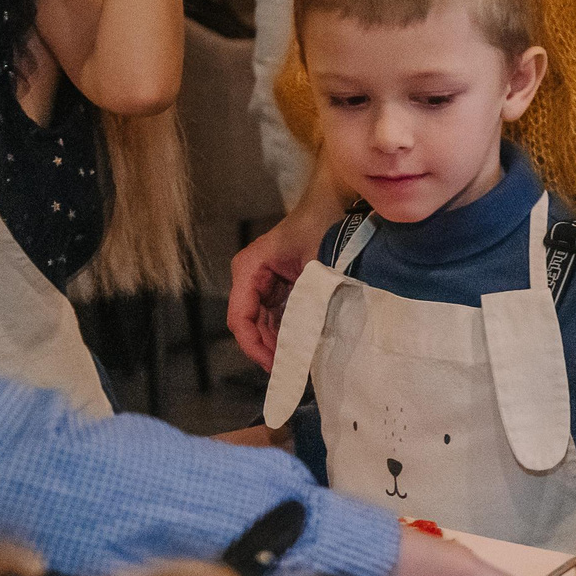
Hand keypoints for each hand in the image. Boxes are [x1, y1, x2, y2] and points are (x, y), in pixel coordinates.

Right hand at [229, 190, 340, 367]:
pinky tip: (303, 345)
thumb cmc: (321, 225)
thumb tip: (305, 337)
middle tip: (289, 372)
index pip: (240, 318)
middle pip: (250, 324)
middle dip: (268, 349)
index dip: (254, 346)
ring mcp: (264, 282)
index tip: (273, 366)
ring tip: (298, 363)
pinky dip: (288, 330)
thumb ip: (307, 299)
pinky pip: (278, 315)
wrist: (335, 204)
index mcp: (248, 269)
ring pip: (264, 323)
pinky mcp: (280, 285)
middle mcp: (251, 276)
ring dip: (279, 342)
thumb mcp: (314, 265)